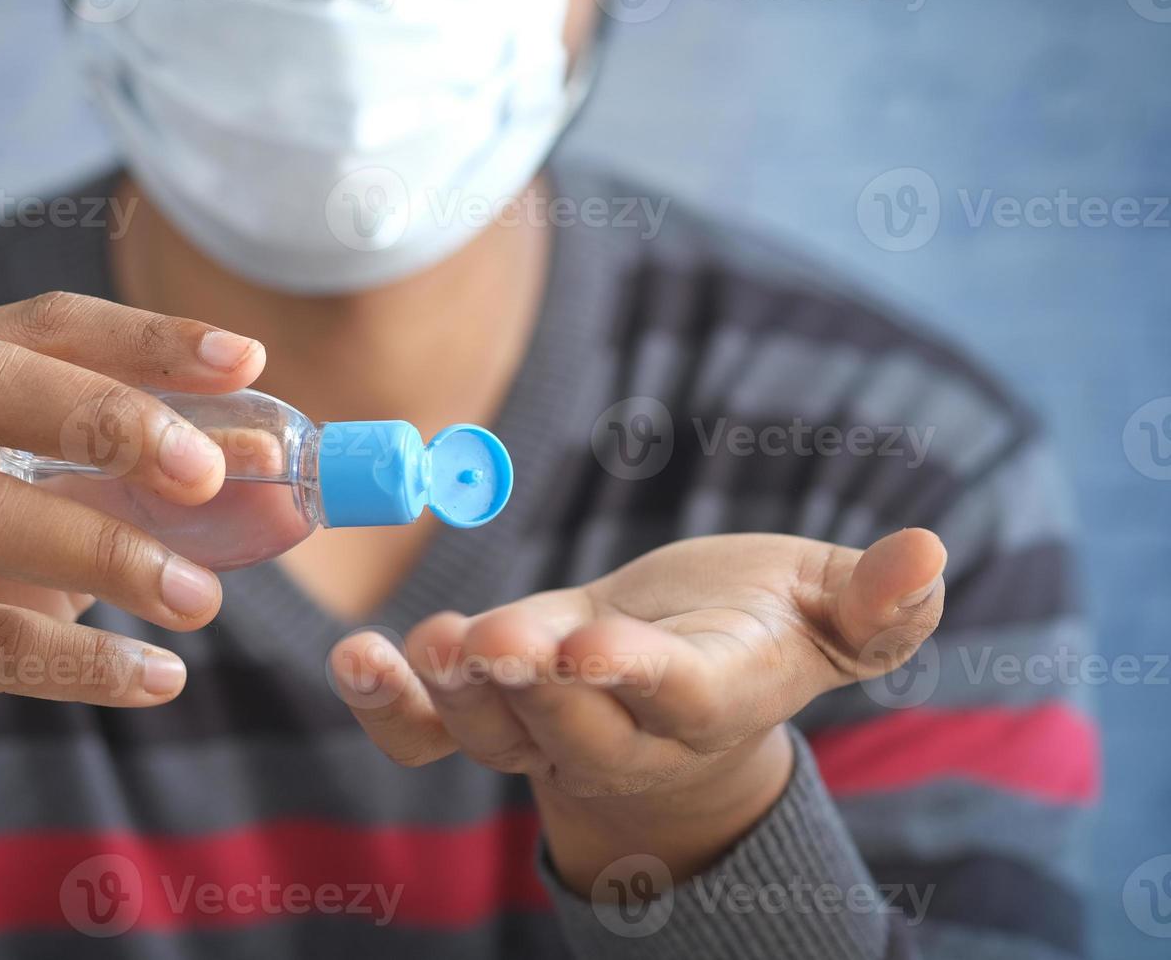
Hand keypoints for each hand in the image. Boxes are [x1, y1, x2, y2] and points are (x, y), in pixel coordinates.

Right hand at [0, 293, 263, 837]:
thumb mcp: (31, 499)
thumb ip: (133, 471)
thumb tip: (271, 465)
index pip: (34, 324)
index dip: (145, 337)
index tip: (247, 360)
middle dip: (111, 419)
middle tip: (209, 477)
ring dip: (110, 552)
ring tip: (202, 599)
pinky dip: (86, 661)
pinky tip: (161, 677)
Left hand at [329, 529, 946, 890]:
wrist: (685, 685)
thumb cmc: (760, 630)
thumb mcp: (827, 613)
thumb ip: (876, 601)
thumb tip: (930, 553)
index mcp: (708, 696)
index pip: (672, 696)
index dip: (634, 676)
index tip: (592, 646)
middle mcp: (623, 728)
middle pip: (572, 727)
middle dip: (528, 689)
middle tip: (485, 642)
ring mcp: (548, 727)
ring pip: (496, 734)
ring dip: (453, 697)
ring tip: (426, 645)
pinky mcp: (494, 710)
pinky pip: (432, 736)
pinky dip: (391, 708)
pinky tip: (358, 659)